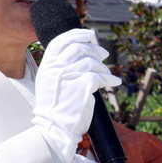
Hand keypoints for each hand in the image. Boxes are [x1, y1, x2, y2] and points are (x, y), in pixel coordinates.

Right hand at [32, 28, 121, 159]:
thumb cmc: (56, 108)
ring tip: (107, 74)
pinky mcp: (82, 85)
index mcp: (47, 66)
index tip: (89, 34)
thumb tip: (82, 53)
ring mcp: (68, 76)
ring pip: (91, 61)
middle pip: (78, 48)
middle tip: (104, 54)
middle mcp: (56, 68)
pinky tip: (114, 82)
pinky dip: (110, 79)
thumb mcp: (50, 83)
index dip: (76, 34)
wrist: (55, 128)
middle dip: (94, 48)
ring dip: (103, 67)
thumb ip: (61, 68)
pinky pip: (100, 76)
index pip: (60, 41)